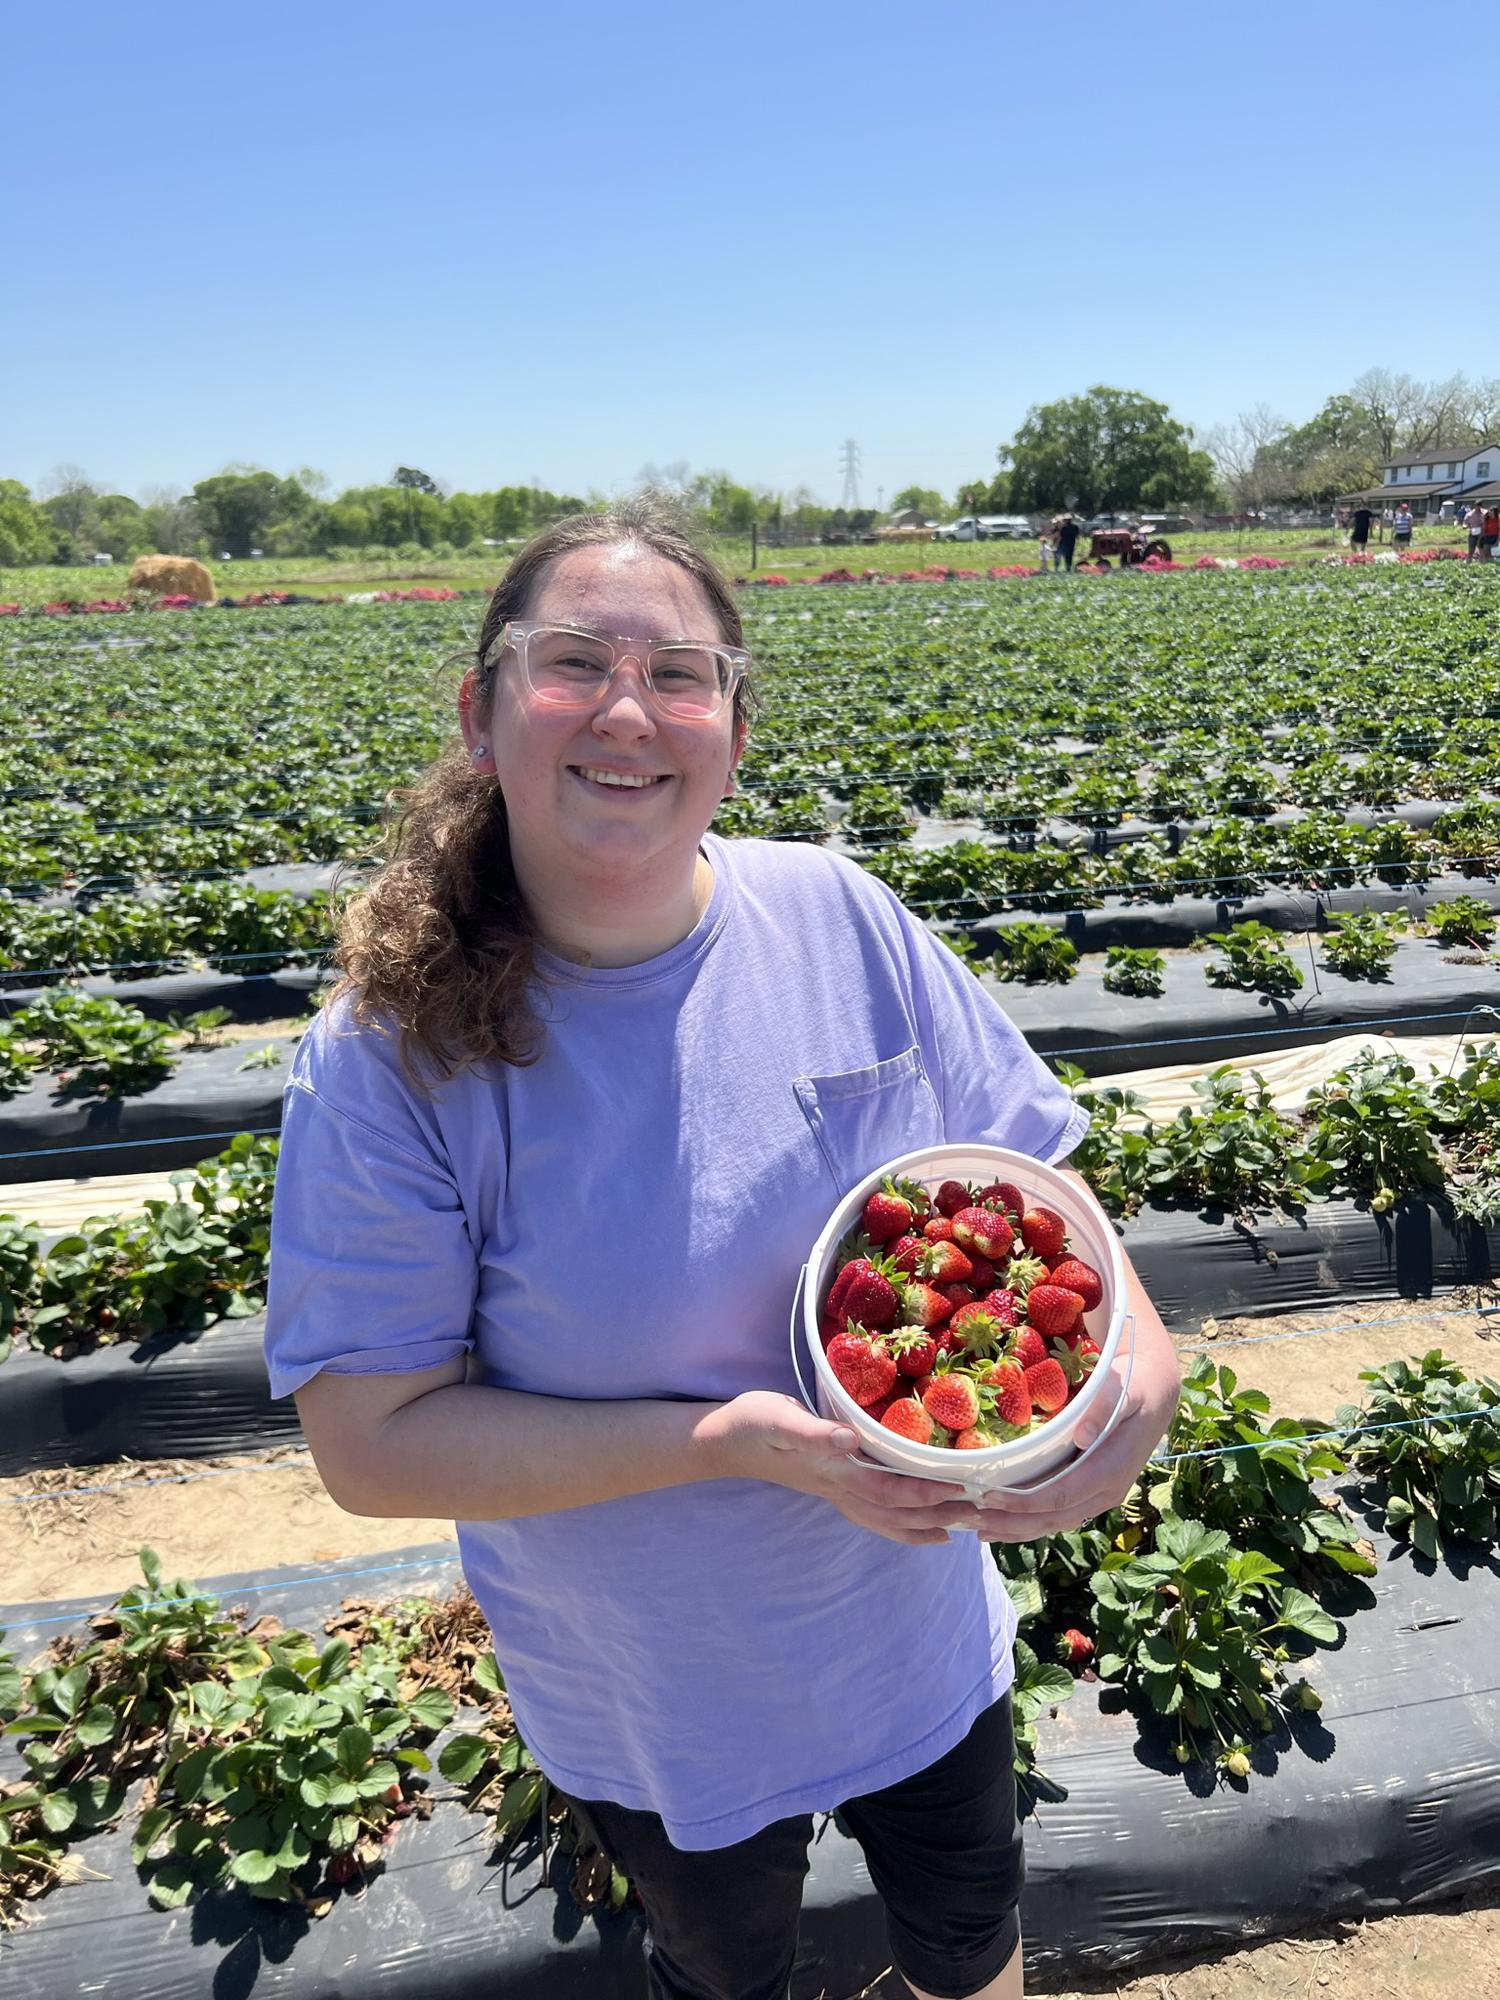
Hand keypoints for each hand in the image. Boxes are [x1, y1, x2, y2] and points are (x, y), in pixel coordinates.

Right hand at [700, 1389, 992, 1546]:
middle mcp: (839, 1488)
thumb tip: (850, 1439)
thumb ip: (813, 1432)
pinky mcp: (832, 1486)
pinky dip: (904, 1527)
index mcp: (833, 1470)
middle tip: (982, 1513)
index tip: (962, 1487)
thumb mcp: (778, 1419)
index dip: (925, 1491)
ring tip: (965, 1526)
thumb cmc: (752, 1423)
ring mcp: (836, 1492)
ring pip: (889, 1520)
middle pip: (897, 1512)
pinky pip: (876, 1516)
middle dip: (939, 1513)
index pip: (888, 1489)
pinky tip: (924, 1528)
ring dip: (928, 1524)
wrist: (723, 1441)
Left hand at [973, 1258, 1182, 1544]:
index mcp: (1118, 1463)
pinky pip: (1058, 1511)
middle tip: (965, 1517)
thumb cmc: (1134, 1374)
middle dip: (1011, 1522)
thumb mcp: (1126, 1379)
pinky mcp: (1091, 1488)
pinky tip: (995, 1520)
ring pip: (1055, 1521)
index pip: (1067, 1493)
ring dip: (1013, 1528)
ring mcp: (1100, 1491)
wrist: (1157, 1378)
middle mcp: (1110, 1486)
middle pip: (1056, 1516)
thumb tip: (1083, 1435)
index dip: (1027, 1502)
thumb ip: (1105, 1402)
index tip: (989, 1497)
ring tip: (971, 1525)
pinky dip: (1025, 1520)